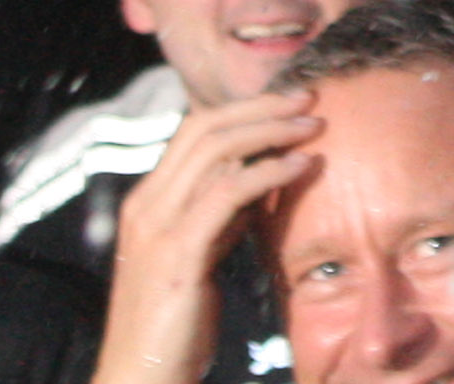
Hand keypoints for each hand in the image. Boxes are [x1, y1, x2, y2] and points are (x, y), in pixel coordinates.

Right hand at [88, 90, 321, 383]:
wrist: (140, 377)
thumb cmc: (174, 324)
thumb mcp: (197, 257)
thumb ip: (216, 220)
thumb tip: (253, 184)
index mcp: (147, 202)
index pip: (193, 132)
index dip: (242, 110)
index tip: (287, 103)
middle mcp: (147, 205)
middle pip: (204, 127)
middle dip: (260, 106)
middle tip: (307, 96)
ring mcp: (158, 226)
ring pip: (216, 150)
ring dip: (272, 129)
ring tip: (314, 125)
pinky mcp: (179, 253)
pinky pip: (228, 192)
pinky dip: (269, 171)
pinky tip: (302, 166)